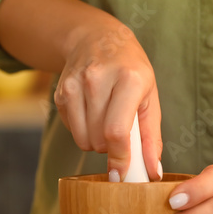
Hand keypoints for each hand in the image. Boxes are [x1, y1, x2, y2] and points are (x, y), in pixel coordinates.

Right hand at [54, 21, 162, 180]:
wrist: (96, 38)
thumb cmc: (130, 69)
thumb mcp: (149, 96)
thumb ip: (152, 136)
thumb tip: (152, 173)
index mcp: (128, 78)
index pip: (117, 131)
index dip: (120, 159)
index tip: (121, 175)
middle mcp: (98, 79)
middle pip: (99, 139)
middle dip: (111, 147)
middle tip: (120, 132)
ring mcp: (74, 85)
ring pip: (83, 139)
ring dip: (96, 140)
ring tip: (105, 119)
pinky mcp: (59, 93)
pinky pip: (71, 130)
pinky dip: (83, 129)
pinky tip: (91, 110)